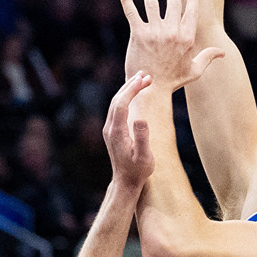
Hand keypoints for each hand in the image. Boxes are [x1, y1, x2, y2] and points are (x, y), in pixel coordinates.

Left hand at [102, 71, 154, 188]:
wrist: (126, 181)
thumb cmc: (138, 171)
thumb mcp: (144, 157)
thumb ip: (143, 138)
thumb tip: (141, 119)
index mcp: (116, 132)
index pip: (122, 104)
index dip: (132, 89)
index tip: (145, 80)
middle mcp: (110, 128)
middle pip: (117, 99)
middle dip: (131, 85)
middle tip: (146, 74)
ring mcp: (109, 129)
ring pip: (116, 102)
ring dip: (128, 88)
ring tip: (142, 78)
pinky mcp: (113, 130)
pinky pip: (117, 108)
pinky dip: (126, 97)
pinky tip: (134, 92)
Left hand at [119, 0, 224, 90]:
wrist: (152, 90)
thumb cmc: (173, 81)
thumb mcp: (195, 70)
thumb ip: (208, 57)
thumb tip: (223, 52)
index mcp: (186, 38)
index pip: (191, 12)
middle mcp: (172, 32)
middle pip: (173, 3)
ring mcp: (155, 32)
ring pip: (152, 3)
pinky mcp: (138, 35)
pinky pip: (132, 12)